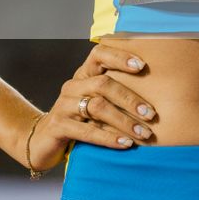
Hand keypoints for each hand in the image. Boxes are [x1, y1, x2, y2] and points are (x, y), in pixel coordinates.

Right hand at [22, 42, 160, 173]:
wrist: (43, 141)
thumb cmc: (79, 121)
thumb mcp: (95, 104)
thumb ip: (115, 97)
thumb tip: (155, 98)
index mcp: (83, 75)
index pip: (99, 54)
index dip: (120, 57)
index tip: (142, 66)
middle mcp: (72, 86)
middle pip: (103, 84)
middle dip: (130, 99)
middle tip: (151, 114)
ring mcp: (63, 105)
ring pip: (97, 106)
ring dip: (124, 121)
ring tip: (144, 134)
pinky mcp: (58, 126)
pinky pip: (87, 131)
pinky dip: (109, 138)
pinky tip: (125, 144)